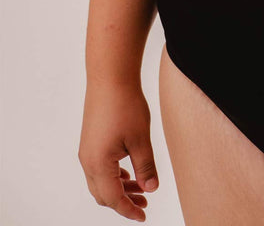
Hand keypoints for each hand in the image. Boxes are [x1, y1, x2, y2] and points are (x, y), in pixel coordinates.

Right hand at [78, 80, 158, 221]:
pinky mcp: (90, 141)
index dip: (128, 210)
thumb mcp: (140, 139)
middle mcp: (87, 161)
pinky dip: (114, 176)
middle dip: (124, 202)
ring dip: (119, 188)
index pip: (113, 199)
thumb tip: (152, 188)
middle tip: (145, 203)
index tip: (143, 216)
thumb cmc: (125, 105)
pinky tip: (129, 172)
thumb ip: (145, 166)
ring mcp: (86, 150)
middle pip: (103, 194)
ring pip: (100, 181)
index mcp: (98, 164)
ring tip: (142, 188)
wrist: (110, 77)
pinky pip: (99, 168)